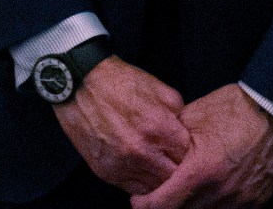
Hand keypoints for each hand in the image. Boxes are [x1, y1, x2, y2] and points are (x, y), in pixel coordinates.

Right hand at [53, 57, 191, 195]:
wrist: (80, 85)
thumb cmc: (120, 84)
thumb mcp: (160, 90)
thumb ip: (179, 114)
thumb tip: (188, 132)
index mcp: (158, 127)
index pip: (188, 157)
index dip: (192, 155)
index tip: (190, 151)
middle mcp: (140, 150)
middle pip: (173, 177)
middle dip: (178, 170)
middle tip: (177, 161)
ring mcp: (121, 164)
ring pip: (154, 188)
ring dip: (160, 179)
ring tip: (160, 166)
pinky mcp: (106, 172)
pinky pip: (132, 189)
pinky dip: (141, 182)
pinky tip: (143, 169)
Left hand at [133, 85, 272, 208]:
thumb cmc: (236, 109)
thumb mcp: (194, 118)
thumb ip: (169, 143)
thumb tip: (150, 157)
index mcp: (201, 171)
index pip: (161, 206)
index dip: (143, 205)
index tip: (140, 198)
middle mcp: (220, 193)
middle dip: (164, 208)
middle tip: (157, 197)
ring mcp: (240, 201)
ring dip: (189, 208)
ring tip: (184, 192)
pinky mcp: (255, 202)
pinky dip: (212, 206)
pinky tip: (208, 192)